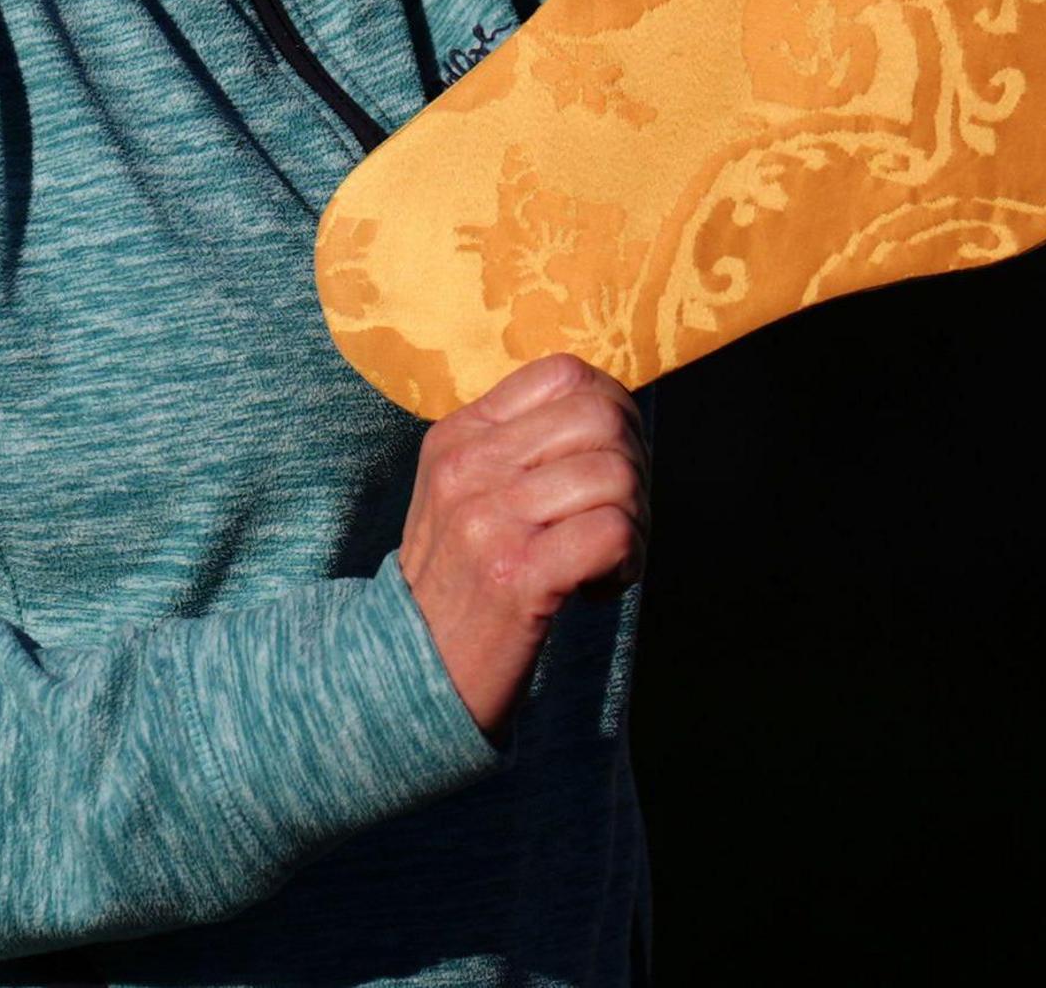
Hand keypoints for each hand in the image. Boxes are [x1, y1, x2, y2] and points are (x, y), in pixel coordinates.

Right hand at [398, 352, 648, 738]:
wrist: (409, 672)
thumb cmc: (458, 583)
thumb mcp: (464, 495)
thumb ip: (520, 449)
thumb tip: (613, 412)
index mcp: (457, 437)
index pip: (562, 374)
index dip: (611, 412)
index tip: (606, 464)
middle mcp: (468, 468)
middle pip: (601, 418)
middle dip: (635, 467)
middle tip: (617, 516)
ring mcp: (489, 520)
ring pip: (616, 475)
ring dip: (635, 524)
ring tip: (604, 560)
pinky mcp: (518, 576)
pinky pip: (614, 533)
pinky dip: (627, 565)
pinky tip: (596, 590)